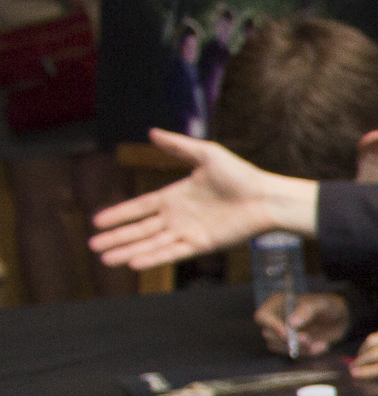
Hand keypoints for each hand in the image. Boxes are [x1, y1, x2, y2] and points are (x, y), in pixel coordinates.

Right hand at [89, 128, 316, 269]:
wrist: (267, 197)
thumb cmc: (241, 176)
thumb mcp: (206, 154)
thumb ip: (178, 146)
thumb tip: (152, 132)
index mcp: (175, 196)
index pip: (139, 207)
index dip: (119, 214)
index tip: (97, 220)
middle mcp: (178, 217)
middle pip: (140, 230)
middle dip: (116, 238)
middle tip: (92, 246)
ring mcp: (189, 232)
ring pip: (151, 244)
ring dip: (128, 252)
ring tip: (105, 260)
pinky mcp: (202, 244)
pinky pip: (172, 252)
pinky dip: (153, 258)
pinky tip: (134, 263)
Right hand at [256, 290, 348, 357]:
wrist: (340, 317)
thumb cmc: (328, 305)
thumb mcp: (321, 303)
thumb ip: (307, 310)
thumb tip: (292, 324)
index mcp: (278, 304)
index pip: (262, 317)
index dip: (271, 326)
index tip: (286, 334)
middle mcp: (277, 319)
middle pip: (269, 335)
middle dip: (288, 340)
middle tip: (307, 338)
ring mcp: (284, 333)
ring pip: (280, 347)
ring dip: (299, 348)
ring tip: (318, 342)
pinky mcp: (294, 345)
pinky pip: (296, 354)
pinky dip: (310, 353)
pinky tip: (323, 345)